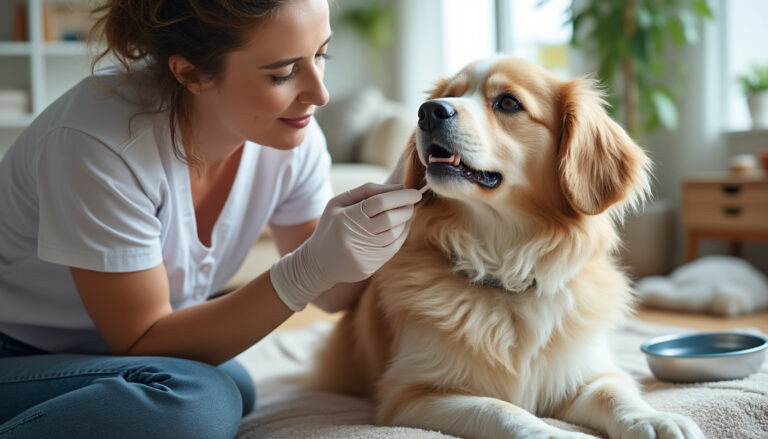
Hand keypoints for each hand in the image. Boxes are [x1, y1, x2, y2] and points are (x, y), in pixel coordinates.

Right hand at [270, 183, 421, 310]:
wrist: (317, 262)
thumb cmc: (331, 226)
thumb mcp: (339, 203)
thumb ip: (367, 191)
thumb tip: (399, 187)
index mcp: (345, 217)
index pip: (379, 203)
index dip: (400, 196)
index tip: (415, 192)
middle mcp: (354, 236)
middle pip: (390, 219)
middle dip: (406, 208)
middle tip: (413, 201)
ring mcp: (363, 254)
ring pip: (395, 234)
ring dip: (406, 221)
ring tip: (407, 212)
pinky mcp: (369, 266)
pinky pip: (393, 248)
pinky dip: (402, 235)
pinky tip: (402, 226)